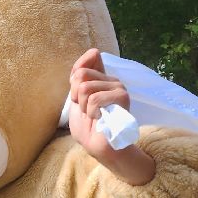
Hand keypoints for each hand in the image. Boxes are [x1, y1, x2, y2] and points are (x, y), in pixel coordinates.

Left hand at [67, 49, 153, 183]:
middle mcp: (111, 79)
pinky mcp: (122, 96)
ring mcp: (118, 87)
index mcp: (101, 78)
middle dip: (76, 96)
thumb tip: (95, 50)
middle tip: (86, 110)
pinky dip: (91, 112)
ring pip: (85, 87)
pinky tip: (99, 118)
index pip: (90, 57)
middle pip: (81, 74)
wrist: (98, 147)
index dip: (76, 75)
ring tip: (93, 115)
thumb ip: (80, 76)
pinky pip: (94, 98)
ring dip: (83, 107)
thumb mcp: (76, 99)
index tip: (78, 97)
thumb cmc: (88, 127)